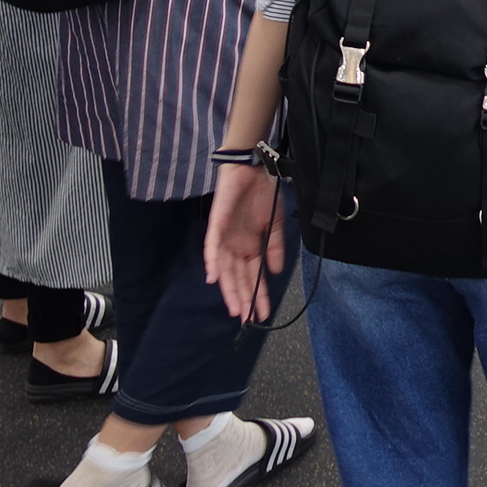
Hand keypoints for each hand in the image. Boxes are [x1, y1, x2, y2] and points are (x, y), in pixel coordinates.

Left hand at [202, 163, 287, 321]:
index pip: (252, 276)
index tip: (263, 314)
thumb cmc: (263, 193)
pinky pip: (211, 247)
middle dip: (243, 298)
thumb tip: (276, 272)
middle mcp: (235, 246)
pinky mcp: (216, 225)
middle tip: (248, 319)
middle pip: (237, 278)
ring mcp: (224, 237)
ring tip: (235, 308)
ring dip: (228, 289)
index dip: (258, 295)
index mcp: (250, 246)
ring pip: (223, 269)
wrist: (255, 168)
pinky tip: (212, 278)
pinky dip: (210, 263)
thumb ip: (274, 248)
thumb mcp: (275, 224)